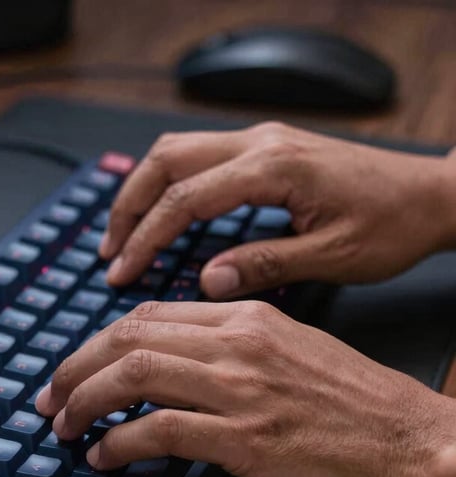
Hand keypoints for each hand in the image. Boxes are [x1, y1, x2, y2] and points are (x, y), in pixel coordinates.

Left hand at [35, 301, 455, 476]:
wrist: (416, 442)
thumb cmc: (359, 405)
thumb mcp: (293, 353)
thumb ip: (234, 350)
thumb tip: (179, 366)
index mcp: (248, 317)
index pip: (149, 316)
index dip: (100, 342)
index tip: (77, 368)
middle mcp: (237, 343)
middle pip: (127, 338)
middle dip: (74, 368)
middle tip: (50, 398)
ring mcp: (239, 389)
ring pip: (133, 376)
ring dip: (84, 402)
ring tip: (63, 427)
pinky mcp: (245, 439)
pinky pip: (159, 431)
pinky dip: (119, 442)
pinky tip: (104, 456)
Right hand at [100, 122, 455, 296]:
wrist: (431, 194)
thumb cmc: (391, 224)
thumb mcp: (331, 257)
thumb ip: (264, 266)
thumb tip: (204, 281)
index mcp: (273, 168)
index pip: (184, 198)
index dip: (145, 238)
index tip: (120, 272)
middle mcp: (260, 143)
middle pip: (165, 160)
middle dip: (127, 206)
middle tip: (108, 251)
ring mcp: (261, 140)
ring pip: (176, 151)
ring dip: (142, 191)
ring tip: (123, 235)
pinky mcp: (265, 149)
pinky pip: (198, 157)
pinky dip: (168, 186)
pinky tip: (160, 215)